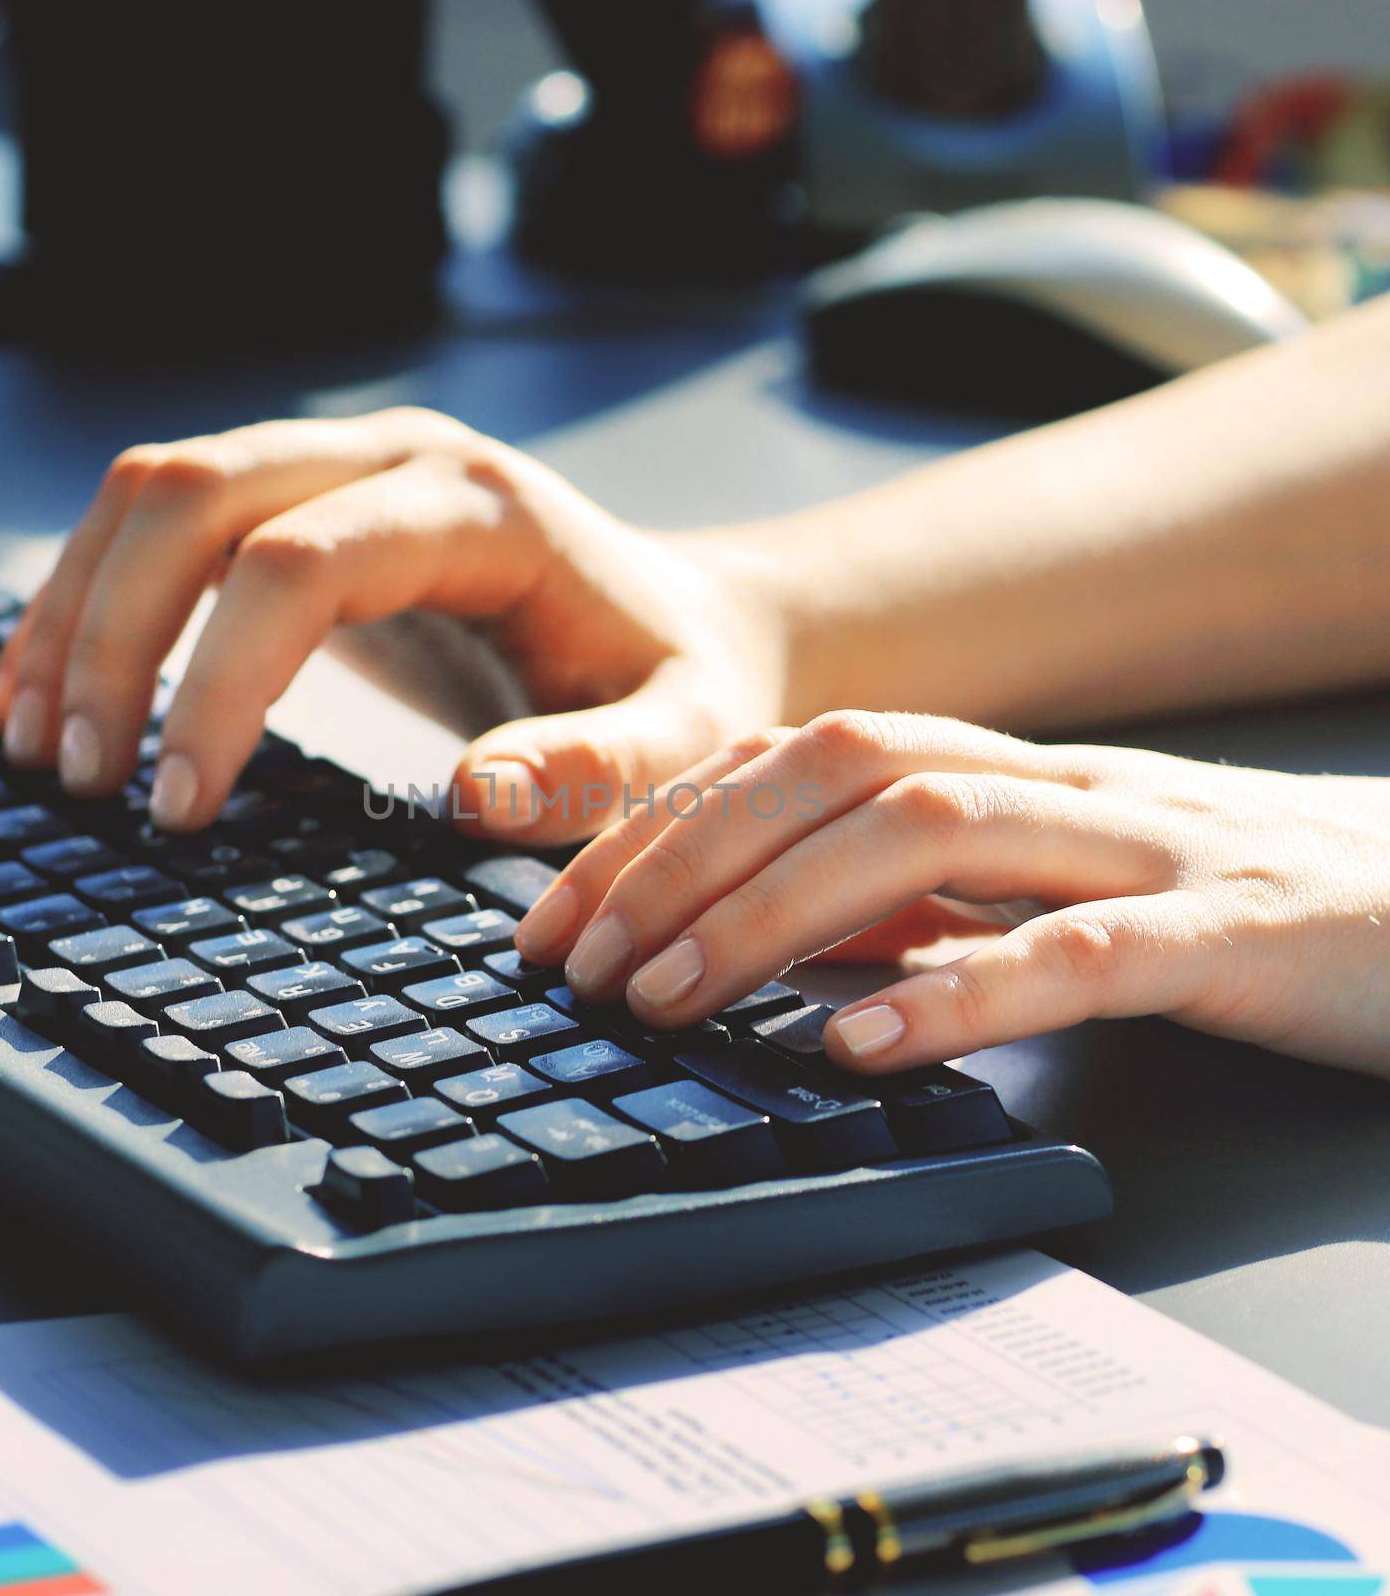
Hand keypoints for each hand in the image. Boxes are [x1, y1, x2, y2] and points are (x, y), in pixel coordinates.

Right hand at [0, 409, 784, 841]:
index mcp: (482, 508)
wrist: (688, 625)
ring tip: (31, 744)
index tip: (179, 805)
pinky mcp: (308, 507)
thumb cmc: (682, 684)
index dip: (218, 679)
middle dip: (112, 635)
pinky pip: (164, 521)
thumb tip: (475, 796)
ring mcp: (345, 467)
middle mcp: (398, 458)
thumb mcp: (685, 740)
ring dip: (74, 610)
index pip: (301, 562)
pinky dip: (91, 598)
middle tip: (80, 777)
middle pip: (195, 495)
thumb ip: (603, 769)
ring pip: (153, 491)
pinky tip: (48, 689)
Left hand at [513, 710, 1389, 1077]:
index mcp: (1011, 772)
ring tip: (674, 995)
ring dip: (780, 910)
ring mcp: (1155, 846)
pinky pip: (1085, 951)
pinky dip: (958, 990)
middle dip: (687, 856)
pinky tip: (857, 1043)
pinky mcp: (1244, 932)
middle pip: (841, 767)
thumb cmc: (1234, 909)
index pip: (797, 757)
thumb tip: (774, 947)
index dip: (663, 822)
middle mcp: (1065, 783)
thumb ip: (927, 909)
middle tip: (583, 962)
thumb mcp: (1051, 897)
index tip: (556, 911)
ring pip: (937, 829)